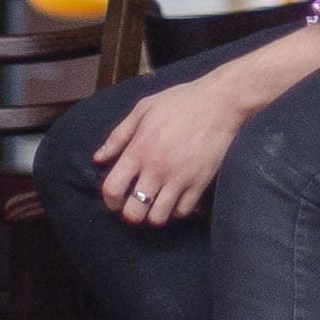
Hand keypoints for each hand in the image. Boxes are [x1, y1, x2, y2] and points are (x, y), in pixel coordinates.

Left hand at [96, 65, 250, 226]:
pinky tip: (174, 197)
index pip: (113, 189)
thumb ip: (118, 135)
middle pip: (134, 212)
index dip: (109, 200)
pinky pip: (182, 211)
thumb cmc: (180, 102)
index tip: (115, 198)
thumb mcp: (143, 109)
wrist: (220, 102)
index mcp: (139, 150)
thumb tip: (98, 158)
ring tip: (155, 202)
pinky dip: (176, 209)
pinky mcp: (199, 183)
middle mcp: (157, 170)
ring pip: (158, 217)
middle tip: (134, 202)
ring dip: (152, 213)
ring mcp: (179, 179)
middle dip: (130, 212)